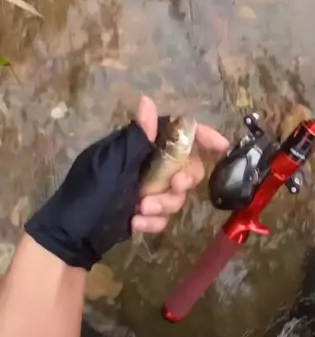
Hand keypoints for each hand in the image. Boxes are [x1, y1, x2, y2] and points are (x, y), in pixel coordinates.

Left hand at [25, 96, 228, 269]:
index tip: (221, 145)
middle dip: (182, 180)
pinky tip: (135, 224)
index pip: (175, 131)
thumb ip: (138, 137)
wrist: (71, 237)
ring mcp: (146, 189)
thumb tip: (148, 99)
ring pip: (176, 195)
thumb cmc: (90, 193)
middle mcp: (146, 164)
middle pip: (185, 166)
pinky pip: (164, 215)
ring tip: (141, 211)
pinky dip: (153, 221)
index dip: (201, 135)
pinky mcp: (145, 211)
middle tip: (175, 187)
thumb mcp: (114, 164)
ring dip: (163, 205)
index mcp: (138, 146)